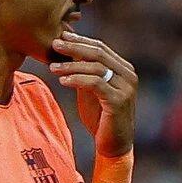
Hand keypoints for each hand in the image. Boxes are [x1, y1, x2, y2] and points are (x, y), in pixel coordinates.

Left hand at [49, 32, 137, 157]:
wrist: (114, 145)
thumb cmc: (101, 118)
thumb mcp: (91, 90)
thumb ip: (85, 72)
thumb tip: (68, 51)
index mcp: (124, 69)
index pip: (101, 48)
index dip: (80, 40)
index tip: (60, 37)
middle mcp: (128, 75)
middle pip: (99, 53)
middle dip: (74, 47)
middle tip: (54, 44)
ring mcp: (126, 88)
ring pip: (96, 67)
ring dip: (71, 65)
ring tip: (53, 68)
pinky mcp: (118, 101)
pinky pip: (95, 84)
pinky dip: (77, 79)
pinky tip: (63, 81)